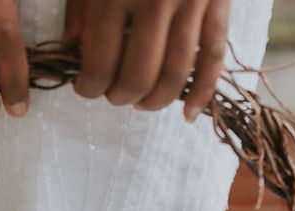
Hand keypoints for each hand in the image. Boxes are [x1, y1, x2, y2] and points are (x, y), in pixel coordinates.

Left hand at [64, 0, 229, 121]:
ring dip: (155, 100)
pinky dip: (203, 91)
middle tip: (112, 96)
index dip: (88, 87)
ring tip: (141, 103)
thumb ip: (79, 6)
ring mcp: (193, 1)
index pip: (99, 63)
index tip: (84, 88)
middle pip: (137, 75)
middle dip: (120, 96)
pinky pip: (215, 56)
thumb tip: (74, 53)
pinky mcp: (219, 1)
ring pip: (175, 74)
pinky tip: (187, 115)